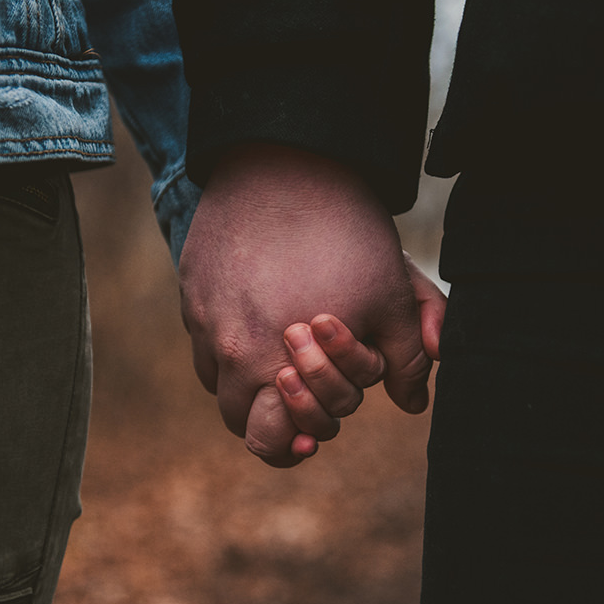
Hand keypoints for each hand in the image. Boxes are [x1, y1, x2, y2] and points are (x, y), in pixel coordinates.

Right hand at [178, 143, 436, 466]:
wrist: (289, 161)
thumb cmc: (348, 234)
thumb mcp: (393, 296)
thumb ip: (407, 358)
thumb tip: (412, 402)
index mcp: (277, 365)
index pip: (270, 439)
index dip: (296, 442)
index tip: (316, 433)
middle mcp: (230, 350)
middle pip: (238, 418)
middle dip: (272, 416)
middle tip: (301, 390)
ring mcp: (204, 318)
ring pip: (217, 379)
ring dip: (248, 379)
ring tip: (282, 350)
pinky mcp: (191, 288)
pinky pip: (203, 337)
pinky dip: (229, 340)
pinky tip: (260, 312)